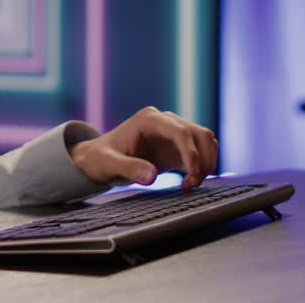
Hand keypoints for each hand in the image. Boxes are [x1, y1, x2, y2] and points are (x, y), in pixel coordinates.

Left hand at [69, 106, 218, 188]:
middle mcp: (164, 121)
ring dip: (206, 163)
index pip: (180, 131)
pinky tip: (189, 183)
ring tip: (190, 185)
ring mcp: (172, 132)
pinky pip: (200, 152)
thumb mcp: (108, 164)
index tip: (192, 174)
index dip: (191, 152)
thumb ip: (129, 168)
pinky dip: (202, 166)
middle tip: (191, 185)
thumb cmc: (100, 159)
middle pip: (199, 134)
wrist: (98, 159)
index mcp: (148, 119)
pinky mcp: (176, 146)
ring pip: (204, 142)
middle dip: (202, 160)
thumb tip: (152, 176)